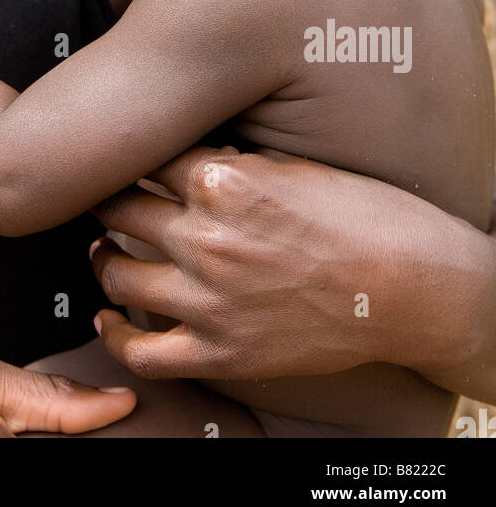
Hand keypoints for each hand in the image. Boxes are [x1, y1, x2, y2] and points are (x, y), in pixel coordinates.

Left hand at [89, 145, 479, 382]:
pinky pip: (142, 350)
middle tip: (101, 197)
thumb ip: (226, 160)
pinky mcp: (220, 351)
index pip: (144, 157)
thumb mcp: (287, 163)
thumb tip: (181, 158)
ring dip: (104, 260)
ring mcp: (209, 299)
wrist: (406, 285)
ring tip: (104, 252)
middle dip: (106, 200)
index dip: (128, 154)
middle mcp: (206, 237)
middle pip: (118, 210)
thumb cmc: (358, 215)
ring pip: (117, 274)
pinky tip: (109, 317)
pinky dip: (115, 333)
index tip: (118, 155)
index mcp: (222, 179)